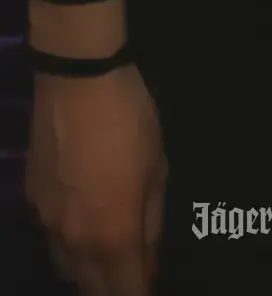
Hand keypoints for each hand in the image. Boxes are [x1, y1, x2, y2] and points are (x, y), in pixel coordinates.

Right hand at [25, 65, 167, 295]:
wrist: (77, 81)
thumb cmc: (130, 121)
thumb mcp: (157, 169)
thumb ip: (152, 223)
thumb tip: (149, 263)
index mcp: (113, 235)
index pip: (125, 291)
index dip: (140, 294)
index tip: (148, 287)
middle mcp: (74, 241)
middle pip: (91, 288)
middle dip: (113, 288)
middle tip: (131, 272)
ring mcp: (47, 222)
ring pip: (66, 267)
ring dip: (88, 271)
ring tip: (108, 253)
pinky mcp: (31, 200)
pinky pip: (51, 238)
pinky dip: (69, 243)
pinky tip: (82, 219)